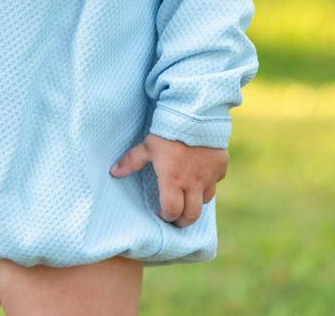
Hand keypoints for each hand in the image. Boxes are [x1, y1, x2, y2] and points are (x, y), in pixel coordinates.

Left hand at [109, 133, 227, 226]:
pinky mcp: (221, 166)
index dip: (166, 216)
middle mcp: (193, 183)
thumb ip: (132, 160)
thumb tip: (113, 172)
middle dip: (183, 221)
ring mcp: (210, 176)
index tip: (161, 212)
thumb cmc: (168, 130)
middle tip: (176, 217)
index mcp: (173, 181)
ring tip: (188, 197)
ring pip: (206, 200)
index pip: (172, 211)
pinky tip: (202, 175)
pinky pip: (216, 181)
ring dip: (196, 202)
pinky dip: (209, 182)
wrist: (197, 113)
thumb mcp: (148, 145)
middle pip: (192, 215)